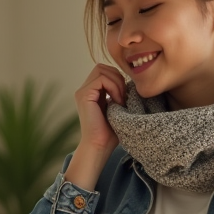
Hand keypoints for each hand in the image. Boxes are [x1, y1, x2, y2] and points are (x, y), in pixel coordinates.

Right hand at [66, 65, 125, 190]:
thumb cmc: (111, 132)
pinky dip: (113, 87)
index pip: (105, 71)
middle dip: (118, 78)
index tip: (126, 96)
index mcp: (91, 91)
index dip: (118, 78)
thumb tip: (131, 80)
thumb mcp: (118, 107)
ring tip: (121, 99)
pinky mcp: (83, 95)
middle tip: (124, 97)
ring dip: (116, 82)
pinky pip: (101, 79)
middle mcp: (84, 89)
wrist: (100, 146)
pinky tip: (117, 101)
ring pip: (102, 70)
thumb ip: (119, 93)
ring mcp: (82, 91)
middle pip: (102, 67)